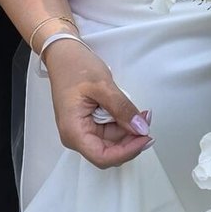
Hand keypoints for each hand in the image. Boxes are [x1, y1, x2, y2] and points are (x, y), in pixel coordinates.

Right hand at [46, 40, 152, 168]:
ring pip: (113, 143)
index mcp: (74, 132)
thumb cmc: (75, 67)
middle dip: (131, 140)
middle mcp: (77, 137)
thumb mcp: (103, 86)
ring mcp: (83, 131)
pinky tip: (132, 113)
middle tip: (147, 120)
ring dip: (130, 131)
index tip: (145, 137)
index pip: (103, 157)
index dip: (127, 152)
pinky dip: (123, 124)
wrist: (63, 54)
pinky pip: (110, 131)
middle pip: (109, 152)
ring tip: (143, 114)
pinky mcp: (90, 124)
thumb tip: (141, 128)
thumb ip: (122, 109)